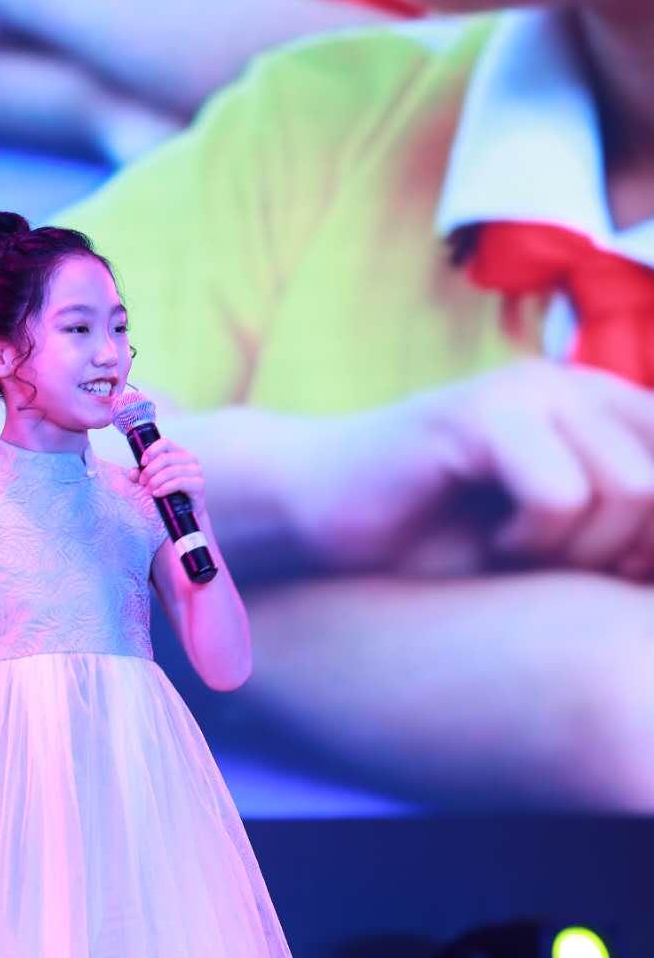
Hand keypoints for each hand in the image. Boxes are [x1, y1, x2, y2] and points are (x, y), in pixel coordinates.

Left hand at [130, 436, 205, 518]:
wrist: (184, 515)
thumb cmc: (169, 495)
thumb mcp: (151, 482)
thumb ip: (141, 475)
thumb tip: (133, 472)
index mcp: (178, 453)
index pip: (164, 442)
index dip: (151, 451)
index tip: (142, 463)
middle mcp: (189, 458)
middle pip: (165, 458)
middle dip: (150, 470)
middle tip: (142, 482)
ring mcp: (196, 470)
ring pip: (171, 470)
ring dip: (156, 481)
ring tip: (148, 490)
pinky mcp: (199, 484)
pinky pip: (179, 482)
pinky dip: (165, 488)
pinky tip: (157, 493)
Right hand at [428, 360, 653, 581]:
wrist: (334, 538)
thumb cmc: (448, 555)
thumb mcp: (565, 553)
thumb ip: (635, 539)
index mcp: (611, 409)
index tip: (616, 571)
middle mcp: (583, 385)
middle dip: (632, 551)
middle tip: (562, 570)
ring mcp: (535, 389)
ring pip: (634, 488)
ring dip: (582, 551)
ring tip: (522, 556)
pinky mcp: (483, 411)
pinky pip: (561, 496)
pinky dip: (531, 543)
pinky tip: (490, 544)